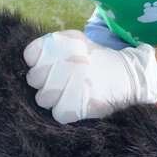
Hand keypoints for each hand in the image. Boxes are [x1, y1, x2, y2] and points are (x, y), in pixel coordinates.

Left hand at [22, 30, 156, 123]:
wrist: (128, 77)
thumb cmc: (95, 60)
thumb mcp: (75, 42)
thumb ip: (50, 48)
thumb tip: (29, 62)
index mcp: (64, 43)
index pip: (30, 55)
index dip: (37, 64)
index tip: (47, 67)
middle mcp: (67, 62)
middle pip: (33, 79)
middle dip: (43, 82)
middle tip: (59, 83)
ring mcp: (74, 85)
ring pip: (42, 98)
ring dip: (52, 99)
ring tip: (67, 94)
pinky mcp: (79, 107)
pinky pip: (57, 113)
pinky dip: (64, 111)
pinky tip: (74, 104)